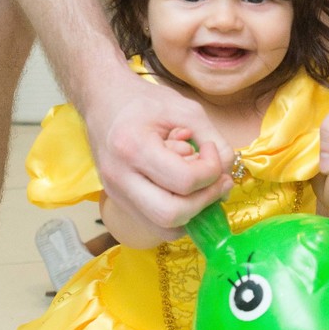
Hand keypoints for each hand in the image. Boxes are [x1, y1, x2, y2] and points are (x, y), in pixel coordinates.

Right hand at [85, 73, 231, 231]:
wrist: (102, 101)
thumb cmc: (144, 102)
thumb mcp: (186, 109)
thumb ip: (214, 140)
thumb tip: (226, 176)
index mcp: (133, 147)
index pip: (184, 180)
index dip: (210, 170)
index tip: (210, 149)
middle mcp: (119, 177)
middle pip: (172, 214)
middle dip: (205, 200)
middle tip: (217, 179)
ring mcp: (116, 194)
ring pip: (164, 228)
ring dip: (192, 213)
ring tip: (201, 187)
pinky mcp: (119, 202)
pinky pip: (155, 225)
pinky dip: (178, 215)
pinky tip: (184, 191)